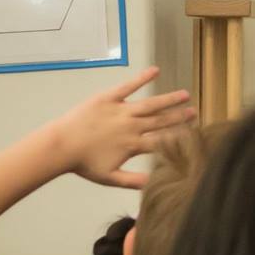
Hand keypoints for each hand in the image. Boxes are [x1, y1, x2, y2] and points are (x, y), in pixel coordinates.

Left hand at [49, 68, 194, 188]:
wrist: (60, 146)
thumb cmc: (84, 164)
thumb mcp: (110, 178)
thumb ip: (134, 181)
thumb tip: (155, 183)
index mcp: (133, 145)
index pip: (162, 140)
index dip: (178, 137)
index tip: (192, 133)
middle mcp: (132, 126)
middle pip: (160, 121)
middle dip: (178, 116)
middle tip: (194, 112)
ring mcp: (121, 110)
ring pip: (150, 104)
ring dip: (168, 99)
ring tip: (184, 94)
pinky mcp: (108, 98)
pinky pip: (128, 86)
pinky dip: (142, 78)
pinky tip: (155, 70)